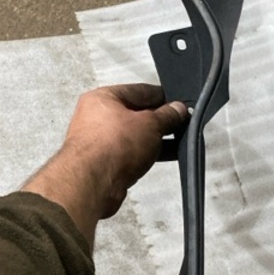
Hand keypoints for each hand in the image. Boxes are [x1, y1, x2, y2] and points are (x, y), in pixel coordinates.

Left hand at [22, 84, 187, 244]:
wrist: (94, 183)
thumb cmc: (111, 146)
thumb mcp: (150, 124)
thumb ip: (167, 115)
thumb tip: (178, 110)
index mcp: (102, 98)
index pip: (138, 91)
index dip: (161, 97)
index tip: (178, 104)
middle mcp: (96, 118)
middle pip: (135, 114)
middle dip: (158, 120)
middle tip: (179, 123)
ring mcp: (98, 142)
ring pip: (132, 136)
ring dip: (153, 139)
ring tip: (177, 141)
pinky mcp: (103, 164)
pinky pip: (129, 154)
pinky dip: (145, 154)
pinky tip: (163, 156)